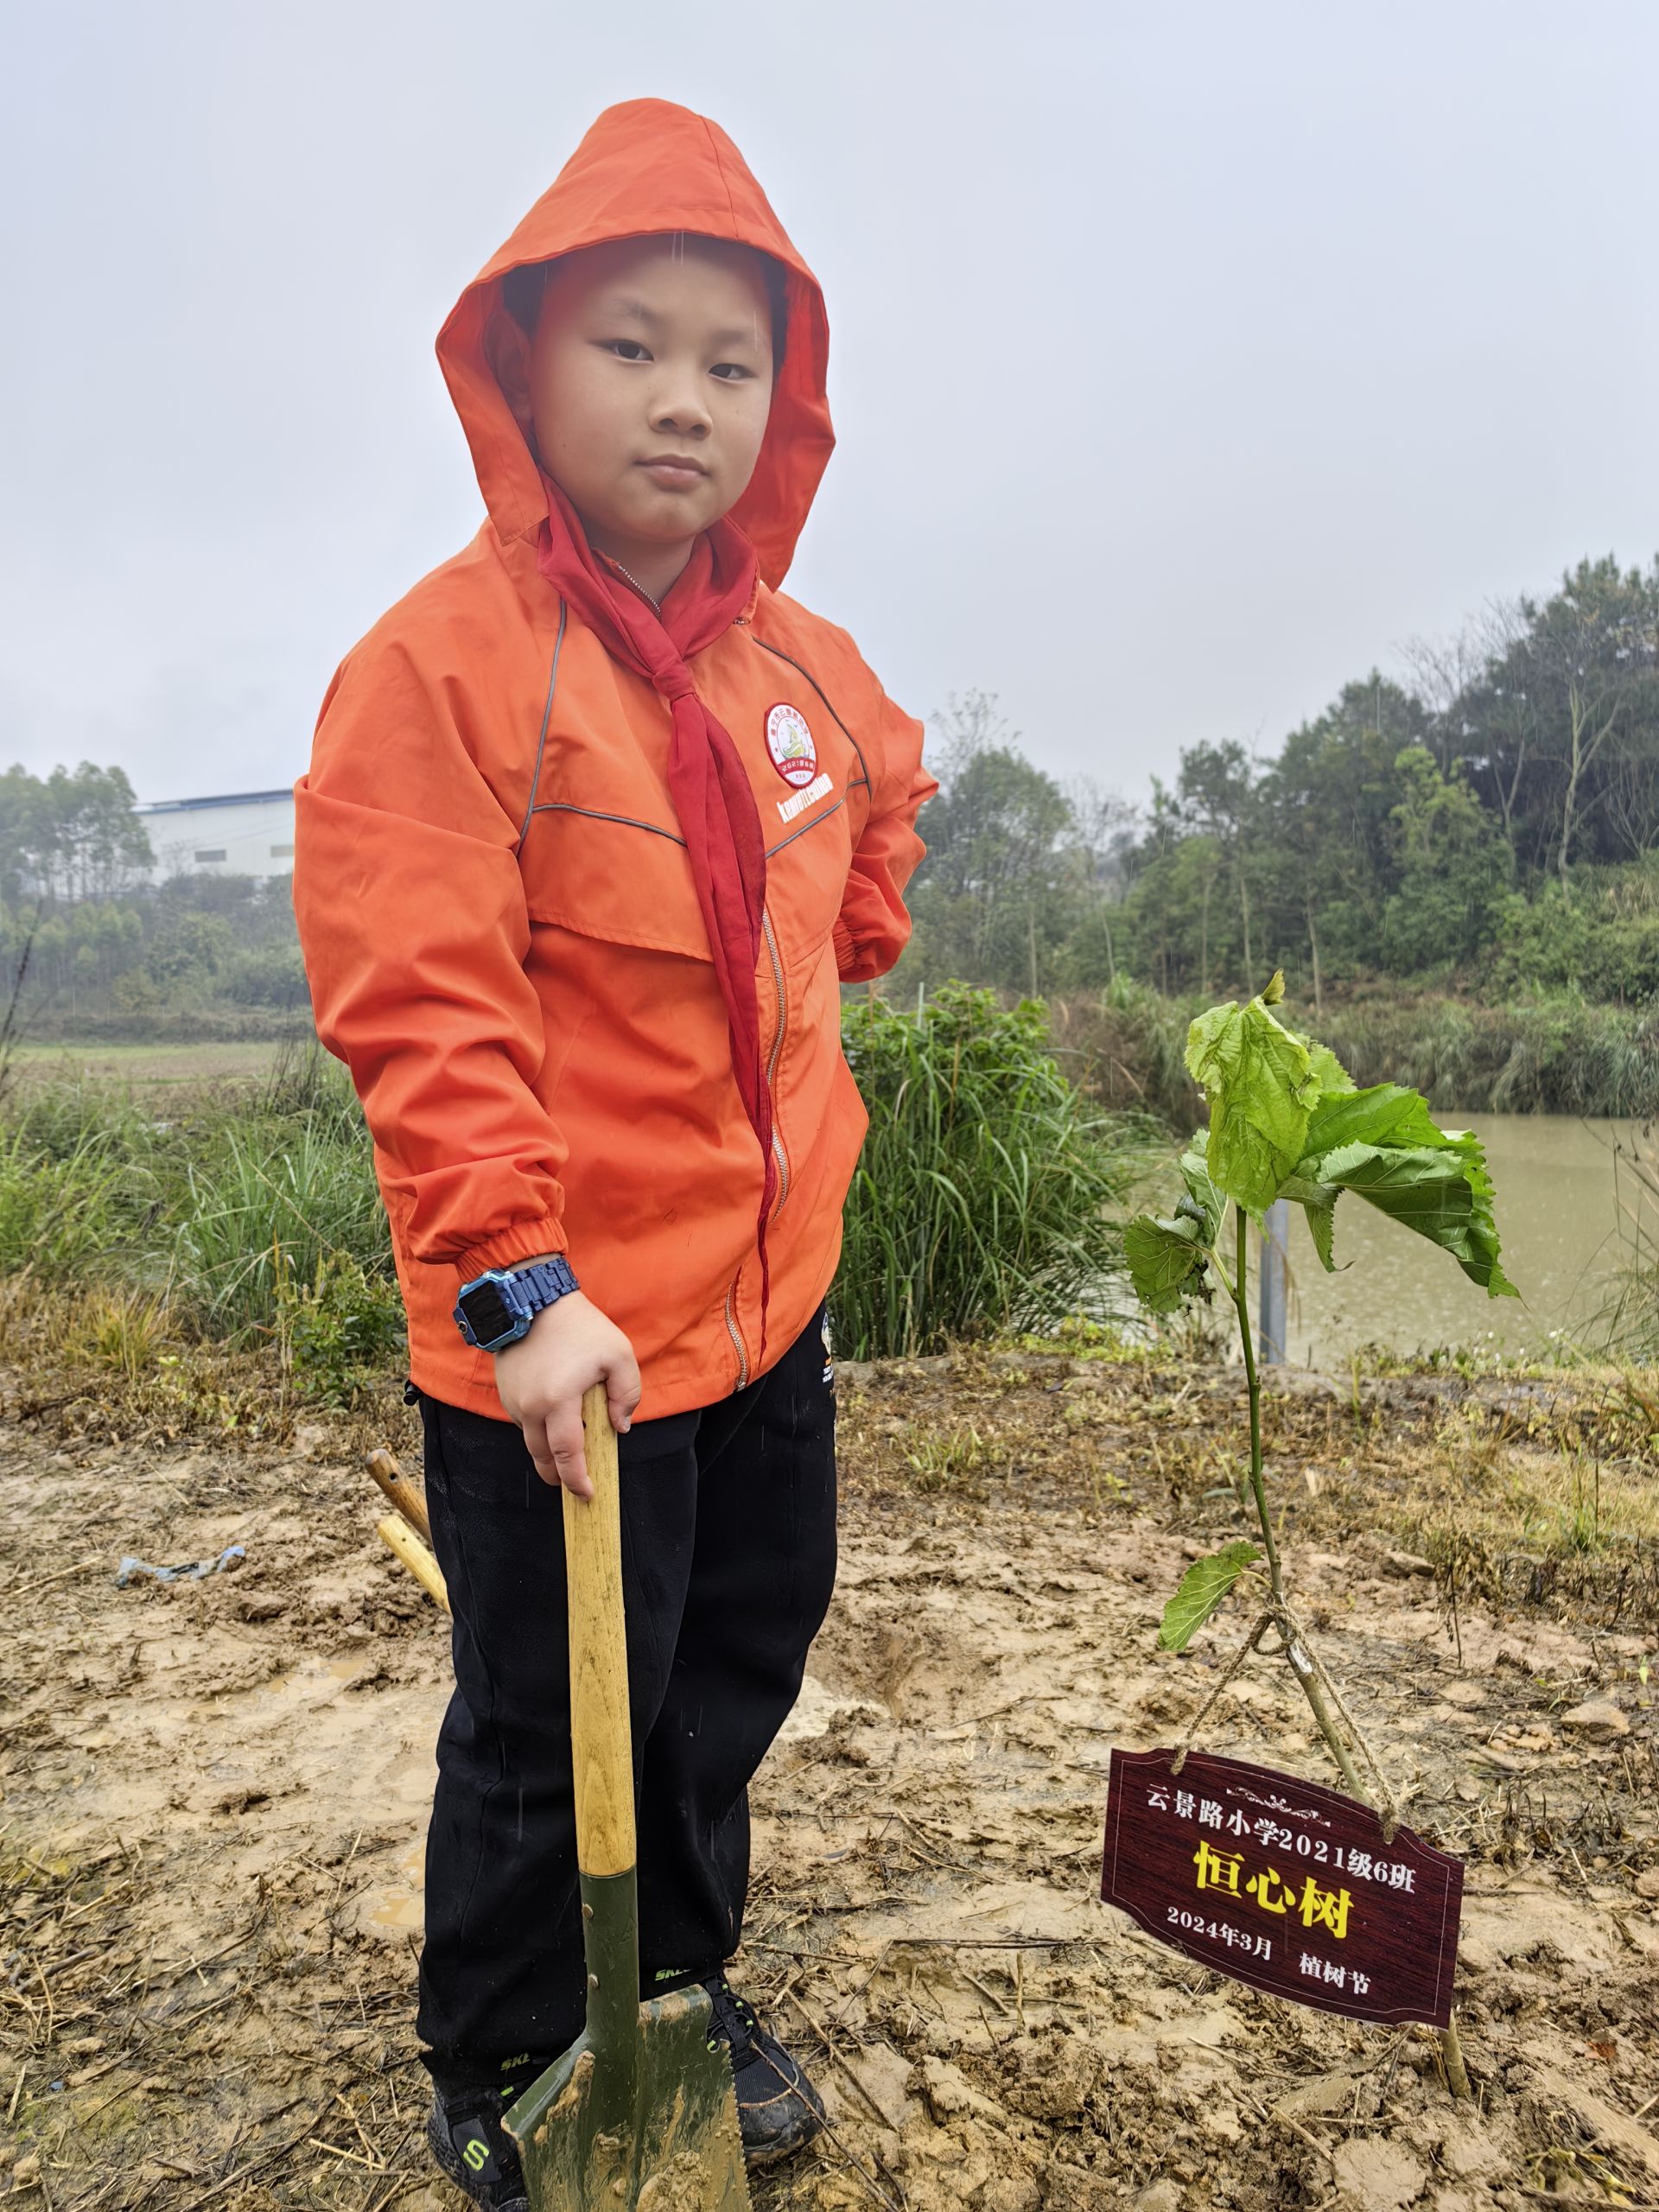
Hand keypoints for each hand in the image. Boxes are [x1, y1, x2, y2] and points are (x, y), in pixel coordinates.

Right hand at [492, 1291, 640, 1496]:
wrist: (533, 1300)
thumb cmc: (580, 1326)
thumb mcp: (618, 1354)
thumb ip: (626, 1394)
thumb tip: (619, 1427)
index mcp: (558, 1400)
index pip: (566, 1454)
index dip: (576, 1479)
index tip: (587, 1494)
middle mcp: (530, 1407)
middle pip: (542, 1457)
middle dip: (558, 1476)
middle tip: (575, 1484)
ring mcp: (513, 1401)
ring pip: (530, 1441)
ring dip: (548, 1452)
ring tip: (569, 1451)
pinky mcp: (505, 1393)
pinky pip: (523, 1423)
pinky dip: (538, 1430)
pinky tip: (556, 1421)